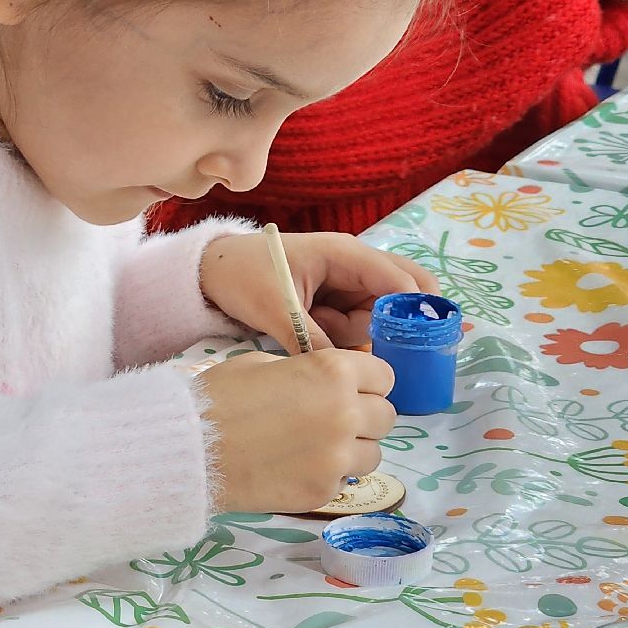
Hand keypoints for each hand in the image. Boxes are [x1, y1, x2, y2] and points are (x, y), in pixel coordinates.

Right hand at [198, 349, 396, 511]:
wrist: (190, 448)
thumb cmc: (220, 396)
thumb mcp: (266, 364)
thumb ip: (308, 373)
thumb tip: (325, 385)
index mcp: (334, 372)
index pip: (384, 375)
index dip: (366, 381)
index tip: (350, 389)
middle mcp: (346, 412)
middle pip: (386, 416)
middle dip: (365, 416)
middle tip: (333, 420)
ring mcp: (337, 457)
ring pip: (374, 453)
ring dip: (353, 449)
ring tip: (316, 447)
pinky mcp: (324, 491)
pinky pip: (345, 480)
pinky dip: (328, 474)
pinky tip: (297, 467)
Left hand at [199, 232, 438, 352]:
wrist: (212, 273)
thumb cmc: (244, 275)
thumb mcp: (276, 308)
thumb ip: (312, 340)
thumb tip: (342, 374)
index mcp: (345, 254)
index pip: (399, 280)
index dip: (414, 312)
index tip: (415, 347)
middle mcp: (354, 267)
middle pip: (401, 295)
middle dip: (392, 324)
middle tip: (371, 345)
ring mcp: (347, 286)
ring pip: (377, 319)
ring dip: (353, 333)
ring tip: (310, 326)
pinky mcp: (335, 304)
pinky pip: (355, 327)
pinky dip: (341, 337)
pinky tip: (311, 332)